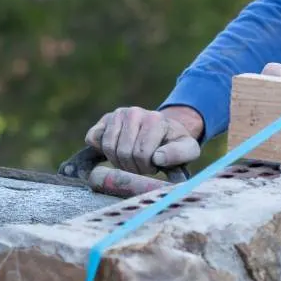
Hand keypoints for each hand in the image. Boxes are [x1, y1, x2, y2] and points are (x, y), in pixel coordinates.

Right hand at [85, 106, 202, 174]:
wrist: (163, 130)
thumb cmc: (174, 143)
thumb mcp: (188, 149)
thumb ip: (178, 154)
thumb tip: (157, 158)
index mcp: (154, 119)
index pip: (141, 154)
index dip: (146, 168)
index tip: (154, 166)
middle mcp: (134, 112)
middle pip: (124, 153)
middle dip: (132, 167)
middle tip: (142, 167)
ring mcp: (116, 114)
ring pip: (108, 148)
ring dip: (118, 162)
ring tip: (131, 161)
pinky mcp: (104, 120)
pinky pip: (92, 139)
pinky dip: (100, 150)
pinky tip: (116, 151)